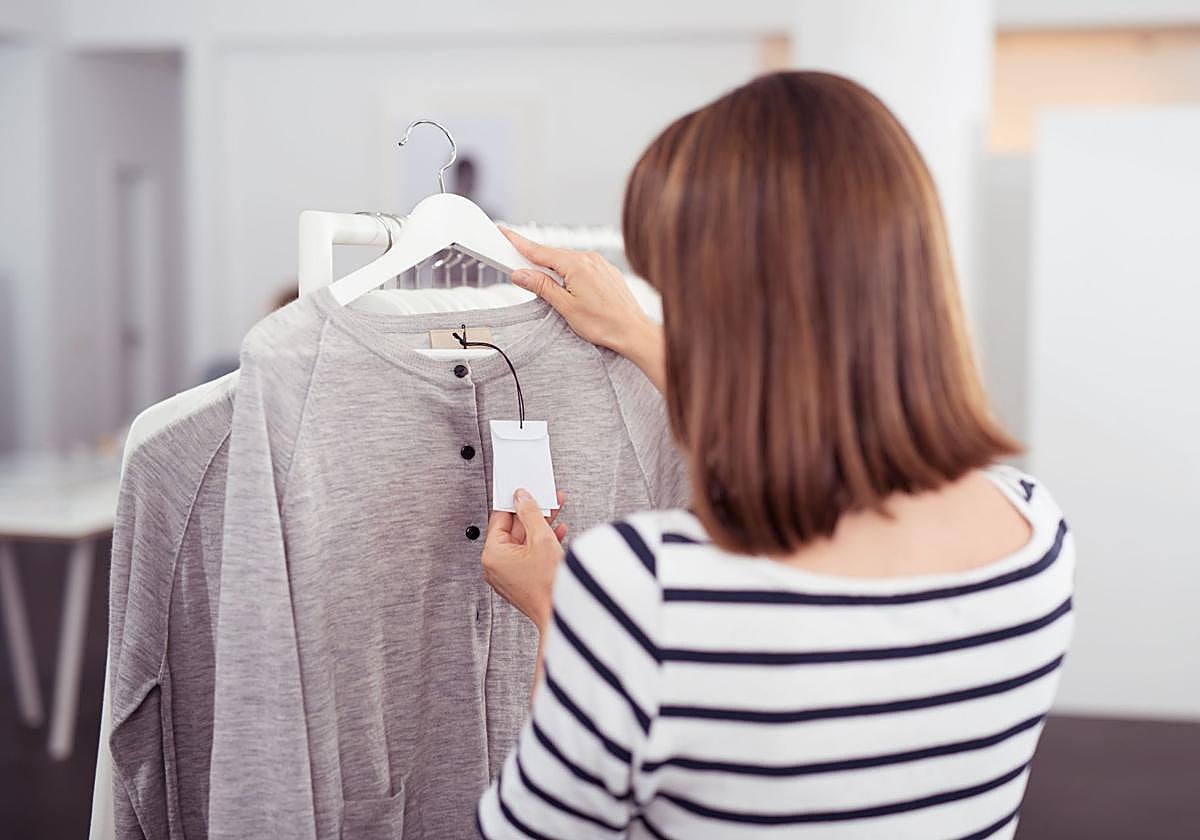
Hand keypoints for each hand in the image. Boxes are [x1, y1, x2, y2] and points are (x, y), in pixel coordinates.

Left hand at [481, 489, 567, 632]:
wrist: (564, 615)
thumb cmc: (550, 587)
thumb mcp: (542, 539)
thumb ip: (531, 514)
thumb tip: (522, 499)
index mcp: (493, 555)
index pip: (500, 518)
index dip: (515, 503)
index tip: (525, 493)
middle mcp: (496, 567)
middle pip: (513, 531)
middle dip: (532, 515)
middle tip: (546, 501)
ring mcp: (508, 576)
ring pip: (523, 543)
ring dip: (540, 528)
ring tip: (556, 515)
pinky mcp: (521, 581)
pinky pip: (528, 556)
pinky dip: (541, 545)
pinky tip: (556, 534)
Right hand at [502, 229, 664, 390]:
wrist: (634, 331)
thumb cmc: (604, 323)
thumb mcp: (565, 306)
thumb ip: (542, 287)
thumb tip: (521, 274)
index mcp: (577, 264)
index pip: (539, 251)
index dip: (518, 242)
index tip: (504, 233)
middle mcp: (590, 258)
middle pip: (553, 255)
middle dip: (535, 261)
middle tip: (518, 267)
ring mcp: (600, 263)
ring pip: (568, 261)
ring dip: (555, 270)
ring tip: (550, 289)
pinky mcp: (607, 271)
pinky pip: (582, 266)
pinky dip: (570, 273)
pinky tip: (569, 287)